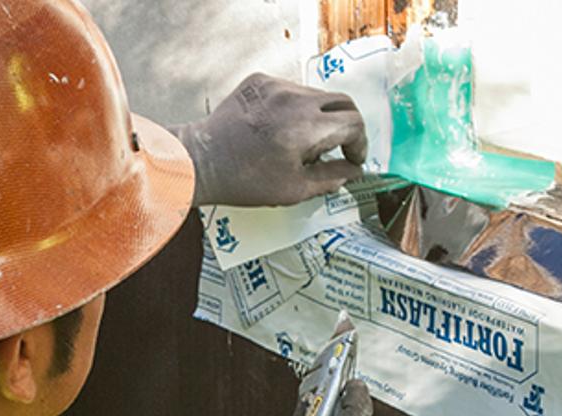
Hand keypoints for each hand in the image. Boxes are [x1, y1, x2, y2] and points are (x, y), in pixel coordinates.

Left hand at [173, 73, 367, 207]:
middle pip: (341, 102)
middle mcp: (293, 99)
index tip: (352, 158)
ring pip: (316, 95)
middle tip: (339, 147)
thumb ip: (332, 178)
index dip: (359, 144)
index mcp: (305, 127)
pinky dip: (295, 108)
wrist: (202, 161)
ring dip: (320, 117)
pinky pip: (291, 90)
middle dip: (347, 126)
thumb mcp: (295, 189)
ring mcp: (275, 86)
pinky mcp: (260, 81)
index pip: (353, 123)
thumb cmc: (245, 180)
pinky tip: (280, 129)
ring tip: (302, 143)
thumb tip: (353, 171)